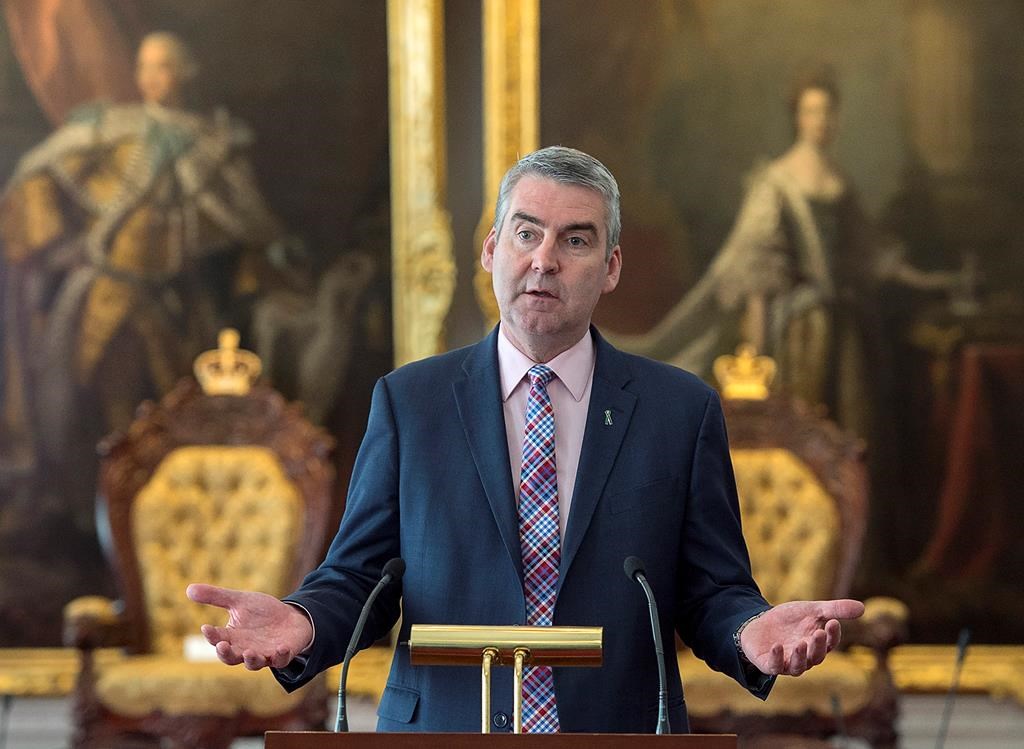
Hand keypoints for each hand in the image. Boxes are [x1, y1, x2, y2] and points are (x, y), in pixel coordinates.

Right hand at [186, 583, 312, 669]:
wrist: (291, 618)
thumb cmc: (262, 612)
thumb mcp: (240, 601)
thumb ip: (216, 597)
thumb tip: (188, 589)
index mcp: (233, 637)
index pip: (218, 639)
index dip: (211, 636)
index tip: (206, 627)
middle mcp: (245, 649)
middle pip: (231, 658)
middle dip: (226, 653)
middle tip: (222, 646)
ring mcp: (264, 654)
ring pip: (254, 664)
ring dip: (251, 659)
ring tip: (248, 652)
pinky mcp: (283, 655)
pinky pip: (281, 660)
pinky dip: (280, 656)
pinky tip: (280, 647)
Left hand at [739, 599, 863, 676]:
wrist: (759, 623)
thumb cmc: (789, 620)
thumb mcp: (811, 610)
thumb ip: (834, 609)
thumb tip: (863, 608)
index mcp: (816, 645)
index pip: (829, 644)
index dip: (833, 635)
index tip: (833, 622)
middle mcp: (805, 658)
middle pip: (815, 657)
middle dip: (818, 646)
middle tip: (818, 633)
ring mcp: (786, 663)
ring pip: (798, 667)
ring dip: (800, 656)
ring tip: (801, 643)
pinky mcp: (769, 664)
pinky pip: (774, 666)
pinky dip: (776, 658)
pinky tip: (777, 646)